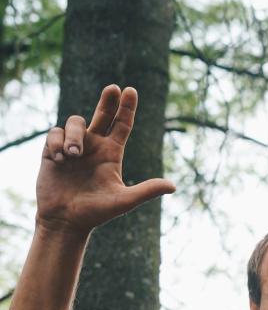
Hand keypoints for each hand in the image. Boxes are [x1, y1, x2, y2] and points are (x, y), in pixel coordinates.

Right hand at [36, 85, 174, 232]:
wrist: (66, 220)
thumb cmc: (97, 212)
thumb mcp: (124, 200)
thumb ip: (147, 191)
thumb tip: (173, 186)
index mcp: (112, 153)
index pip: (122, 125)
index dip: (127, 108)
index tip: (130, 90)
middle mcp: (94, 146)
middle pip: (102, 114)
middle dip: (108, 100)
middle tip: (113, 88)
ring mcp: (74, 147)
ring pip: (75, 123)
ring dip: (74, 135)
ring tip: (73, 155)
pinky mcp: (52, 152)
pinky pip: (54, 133)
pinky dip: (57, 143)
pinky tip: (60, 159)